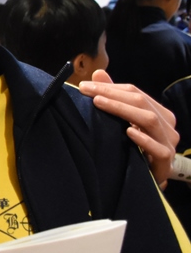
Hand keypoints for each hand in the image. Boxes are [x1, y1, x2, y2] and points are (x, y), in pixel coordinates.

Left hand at [79, 69, 177, 186]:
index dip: (110, 87)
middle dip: (112, 94)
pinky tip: (127, 132)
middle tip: (87, 91)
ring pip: (149, 120)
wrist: (147, 178)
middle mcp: (166, 125)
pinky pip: (157, 149)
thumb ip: (113, 97)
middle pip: (141, 103)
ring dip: (123, 110)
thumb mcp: (123, 120)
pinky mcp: (166, 161)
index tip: (84, 86)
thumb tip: (98, 74)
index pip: (135, 93)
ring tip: (100, 103)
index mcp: (158, 112)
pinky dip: (143, 139)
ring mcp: (168, 143)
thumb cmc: (134, 147)